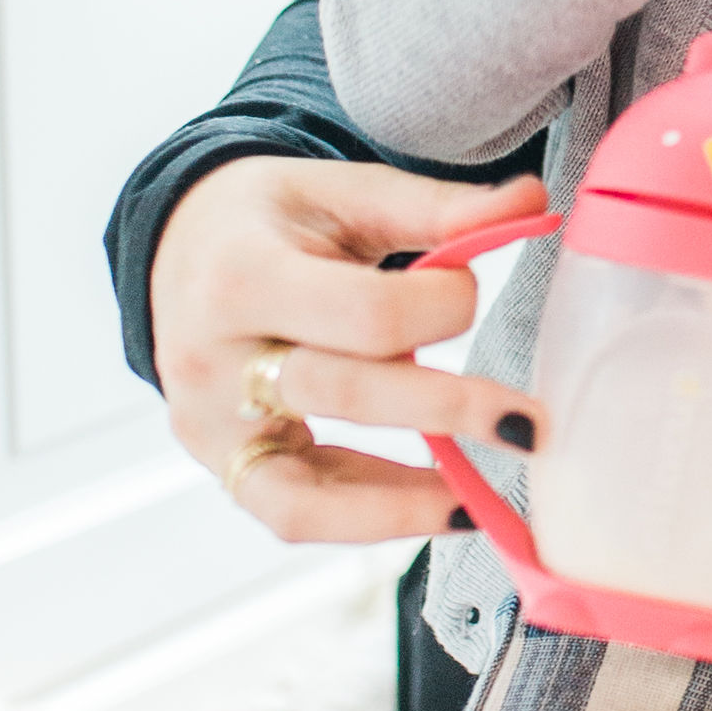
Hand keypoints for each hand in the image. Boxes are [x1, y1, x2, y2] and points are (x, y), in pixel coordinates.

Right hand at [150, 156, 557, 543]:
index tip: (470, 288)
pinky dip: (368, 518)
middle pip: (342, 395)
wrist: (179, 246)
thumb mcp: (346, 192)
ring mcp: (208, 423)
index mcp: (243, 274)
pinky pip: (293, 512)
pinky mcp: (219, 462)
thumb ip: (438, 207)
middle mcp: (211, 359)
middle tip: (529, 424)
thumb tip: (532, 203)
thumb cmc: (275, 218)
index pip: (366, 315)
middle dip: (446, 410)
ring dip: (402, 504)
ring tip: (481, 505)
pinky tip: (438, 507)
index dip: (440, 308)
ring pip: (301, 492)